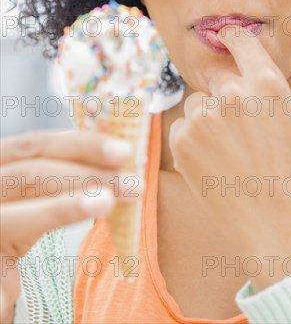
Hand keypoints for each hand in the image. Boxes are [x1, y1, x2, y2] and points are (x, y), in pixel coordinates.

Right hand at [0, 129, 134, 322]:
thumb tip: (120, 157)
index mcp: (2, 160)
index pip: (38, 144)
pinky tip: (18, 291)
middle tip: (133, 185)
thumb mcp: (35, 187)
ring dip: (64, 209)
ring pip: (14, 216)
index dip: (81, 144)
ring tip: (105, 206)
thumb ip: (65, 171)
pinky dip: (2, 282)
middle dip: (86, 176)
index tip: (124, 151)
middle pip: (31, 174)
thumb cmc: (17, 208)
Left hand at [169, 19, 290, 288]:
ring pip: (199, 102)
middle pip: (219, 77)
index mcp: (265, 82)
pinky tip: (217, 159)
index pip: (237, 38)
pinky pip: (183, 125)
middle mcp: (230, 94)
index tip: (231, 42)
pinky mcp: (182, 140)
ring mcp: (203, 118)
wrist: (273, 221)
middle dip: (230, 95)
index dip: (233, 39)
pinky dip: (195, 138)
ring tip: (233, 147)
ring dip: (210, 117)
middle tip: (248, 129)